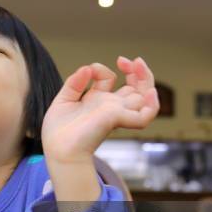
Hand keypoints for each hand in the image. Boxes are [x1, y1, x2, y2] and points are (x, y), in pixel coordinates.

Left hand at [41, 57, 159, 162]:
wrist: (58, 150)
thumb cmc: (58, 133)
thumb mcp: (63, 101)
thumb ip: (75, 83)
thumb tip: (87, 68)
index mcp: (96, 101)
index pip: (110, 80)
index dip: (103, 70)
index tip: (90, 71)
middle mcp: (109, 106)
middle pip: (135, 88)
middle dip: (137, 71)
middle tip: (127, 61)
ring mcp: (115, 112)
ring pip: (144, 98)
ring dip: (147, 79)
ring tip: (138, 65)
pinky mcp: (117, 120)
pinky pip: (145, 116)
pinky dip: (152, 105)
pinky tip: (150, 92)